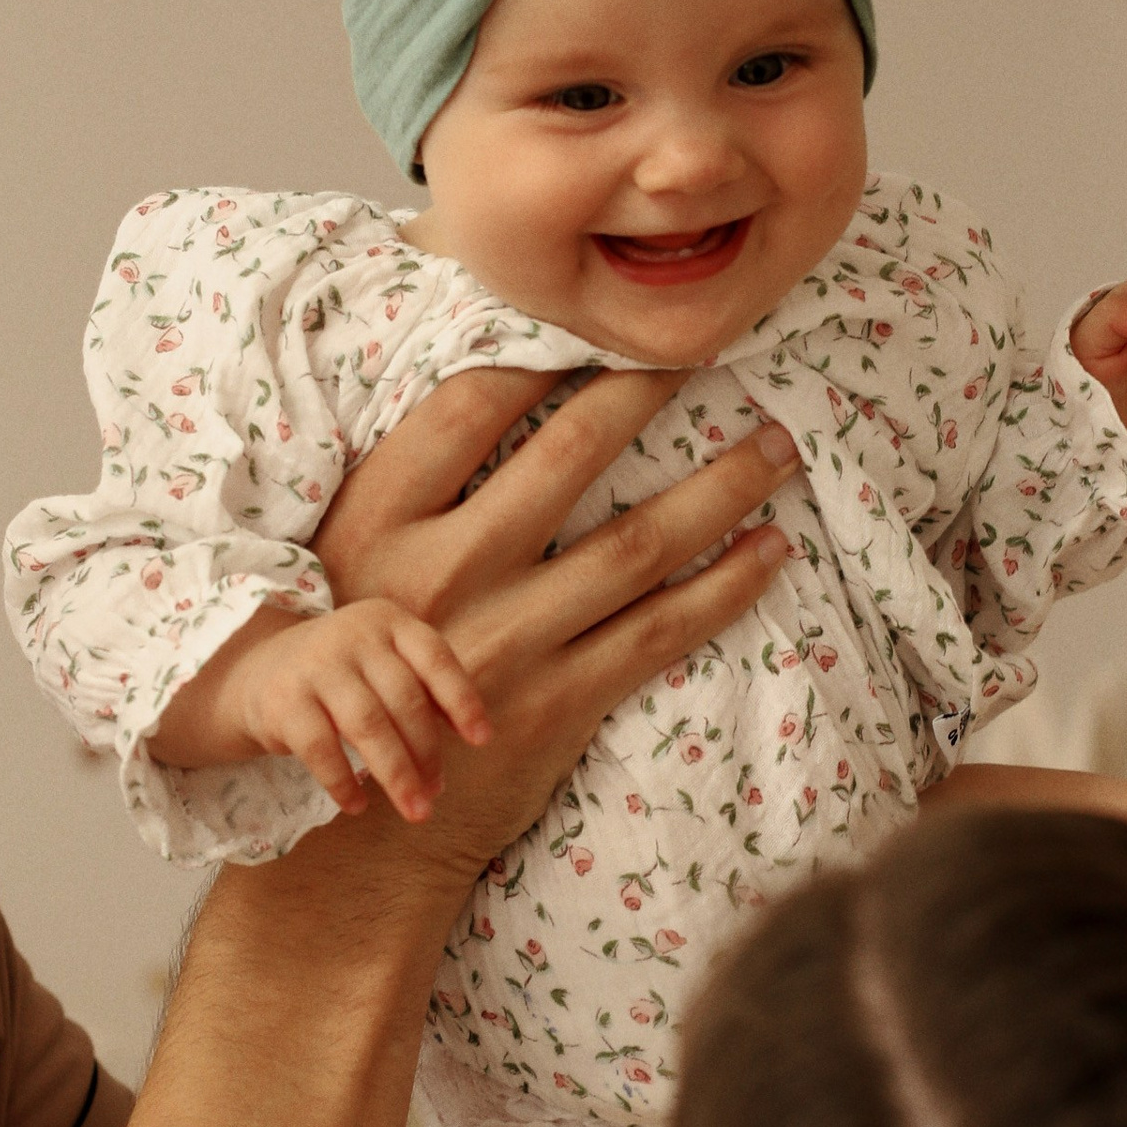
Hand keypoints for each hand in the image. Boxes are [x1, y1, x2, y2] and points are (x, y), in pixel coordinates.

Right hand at [212, 597, 490, 822]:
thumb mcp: (384, 665)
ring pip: (368, 727)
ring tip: (415, 810)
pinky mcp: (283, 701)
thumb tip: (472, 735)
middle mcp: (353, 635)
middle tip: (436, 793)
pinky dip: (343, 782)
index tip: (481, 741)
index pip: (435, 658)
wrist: (257, 672)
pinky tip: (357, 806)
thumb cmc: (343, 675)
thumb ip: (425, 690)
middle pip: (404, 700)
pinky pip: (321, 749)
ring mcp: (316, 665)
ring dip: (397, 775)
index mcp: (389, 622)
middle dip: (427, 754)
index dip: (462, 700)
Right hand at [285, 367, 797, 900]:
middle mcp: (445, 573)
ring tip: (777, 449)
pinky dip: (724, 588)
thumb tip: (488, 373)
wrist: (369, 806)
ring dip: (719, 490)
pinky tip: (769, 552)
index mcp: (381, 521)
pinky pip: (661, 632)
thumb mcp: (349, 558)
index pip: (470, 404)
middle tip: (713, 353)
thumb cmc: (363, 660)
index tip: (600, 320)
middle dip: (649, 394)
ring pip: (636, 544)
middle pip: (568, 457)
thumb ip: (407, 482)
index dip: (541, 350)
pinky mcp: (559, 701)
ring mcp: (508, 640)